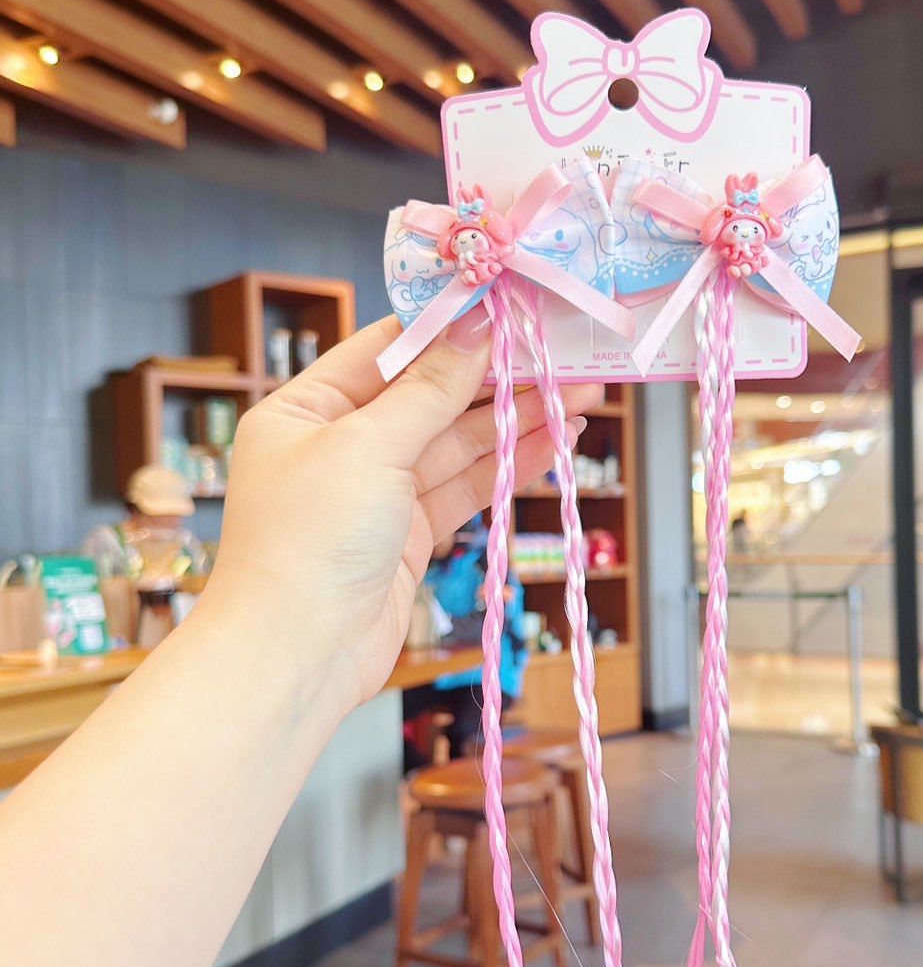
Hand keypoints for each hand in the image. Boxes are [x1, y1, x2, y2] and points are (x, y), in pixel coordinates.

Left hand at [206, 312, 599, 717]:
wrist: (298, 656)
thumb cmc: (308, 542)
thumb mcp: (369, 448)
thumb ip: (428, 390)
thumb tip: (474, 331)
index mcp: (307, 409)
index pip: (387, 349)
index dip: (449, 329)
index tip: (509, 310)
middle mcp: (341, 444)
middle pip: (431, 395)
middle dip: (498, 378)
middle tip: (564, 356)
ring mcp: (378, 491)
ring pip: (457, 443)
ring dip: (517, 420)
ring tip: (582, 396)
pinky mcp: (409, 534)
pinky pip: (465, 486)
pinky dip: (509, 465)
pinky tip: (554, 442)